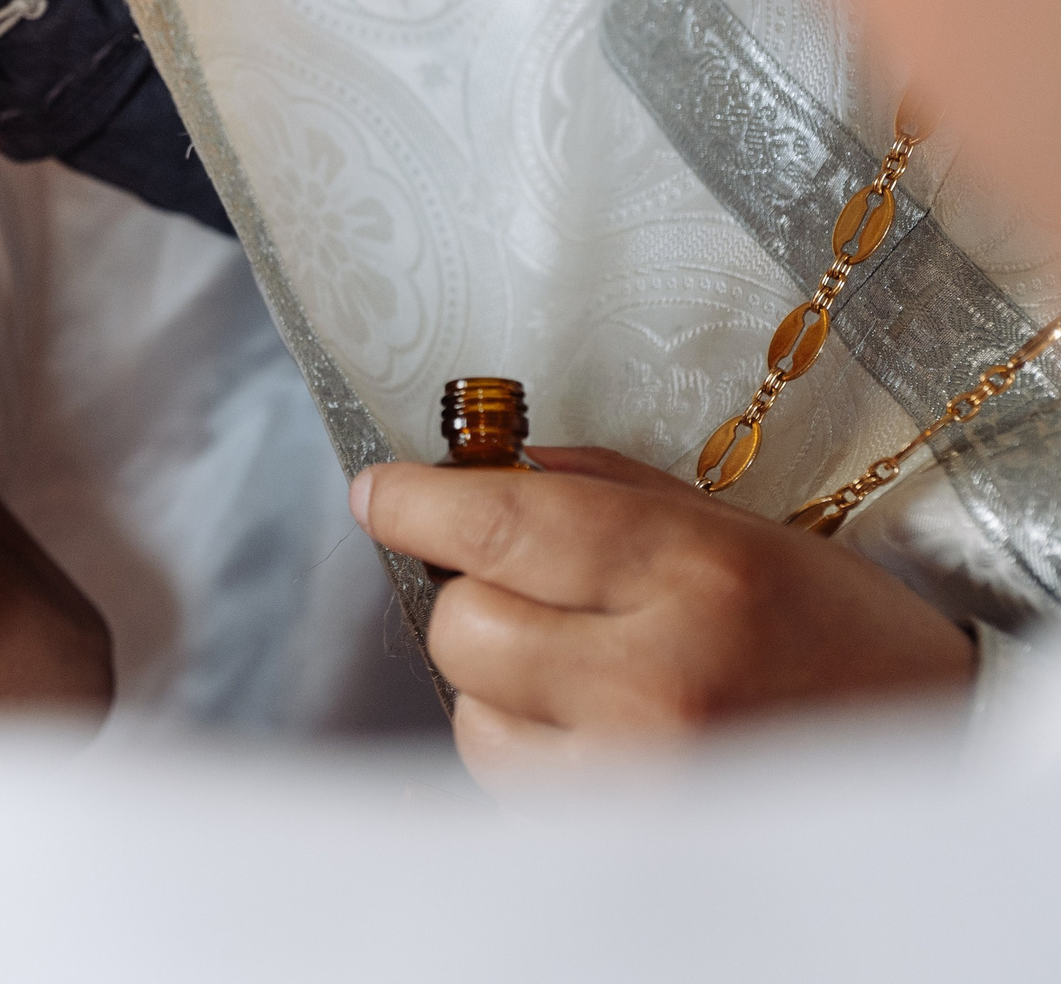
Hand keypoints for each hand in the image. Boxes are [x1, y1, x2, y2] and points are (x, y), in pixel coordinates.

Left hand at [351, 447, 976, 782]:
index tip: (381, 492)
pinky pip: (508, 774)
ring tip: (580, 665)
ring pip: (470, 709)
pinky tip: (592, 724)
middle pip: (463, 624)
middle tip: (523, 587)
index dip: (418, 502)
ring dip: (495, 678)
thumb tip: (474, 468)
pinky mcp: (620, 837)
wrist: (925, 746)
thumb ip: (597, 489)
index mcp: (696, 574)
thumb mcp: (732, 527)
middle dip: (469, 595)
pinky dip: (525, 740)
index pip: (502, 524)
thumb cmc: (826, 628)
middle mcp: (657, 680)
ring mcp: (635, 774)